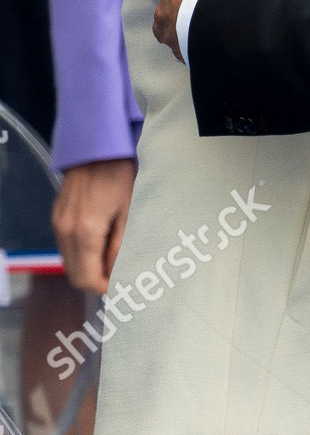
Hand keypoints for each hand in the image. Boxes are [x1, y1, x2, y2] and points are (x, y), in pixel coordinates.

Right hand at [51, 158, 136, 292]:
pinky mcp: (56, 216)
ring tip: (112, 253)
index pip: (85, 279)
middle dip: (95, 279)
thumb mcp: (128, 213)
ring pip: (68, 261)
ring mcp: (58, 223)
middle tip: (118, 271)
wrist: (98, 147)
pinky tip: (100, 240)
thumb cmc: (120, 176)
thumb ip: (120, 247)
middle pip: (73, 274)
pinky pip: (65, 246)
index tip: (121, 282)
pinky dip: (81, 251)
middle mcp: (65, 231)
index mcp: (85, 232)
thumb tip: (116, 273)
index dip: (103, 287)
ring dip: (87, 265)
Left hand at [135, 0, 244, 60]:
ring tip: (197, 35)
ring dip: (180, 35)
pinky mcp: (188, 56)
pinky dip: (196, 52)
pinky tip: (209, 50)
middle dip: (169, 15)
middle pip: (158, 16)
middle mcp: (166, 14)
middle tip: (184, 13)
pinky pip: (188, 55)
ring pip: (170, 38)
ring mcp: (174, 38)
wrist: (217, 21)